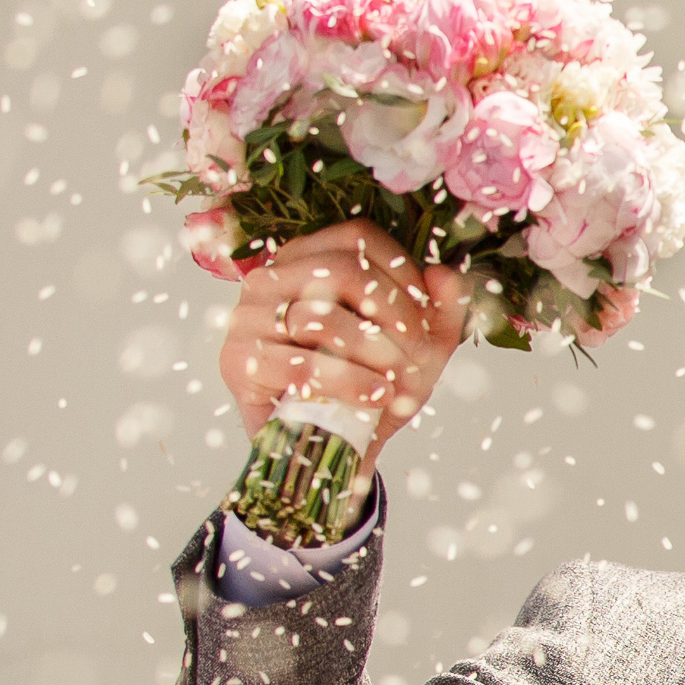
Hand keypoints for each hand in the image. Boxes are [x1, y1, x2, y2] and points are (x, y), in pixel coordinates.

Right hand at [216, 220, 468, 448]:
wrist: (332, 446)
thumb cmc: (372, 385)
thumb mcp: (419, 349)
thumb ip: (441, 310)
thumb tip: (445, 275)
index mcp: (308, 258)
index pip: (357, 237)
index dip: (404, 273)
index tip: (429, 314)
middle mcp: (271, 277)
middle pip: (343, 271)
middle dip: (396, 316)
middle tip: (420, 354)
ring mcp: (248, 317)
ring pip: (322, 318)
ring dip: (377, 354)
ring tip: (399, 382)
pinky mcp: (238, 362)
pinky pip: (302, 365)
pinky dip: (351, 383)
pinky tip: (376, 396)